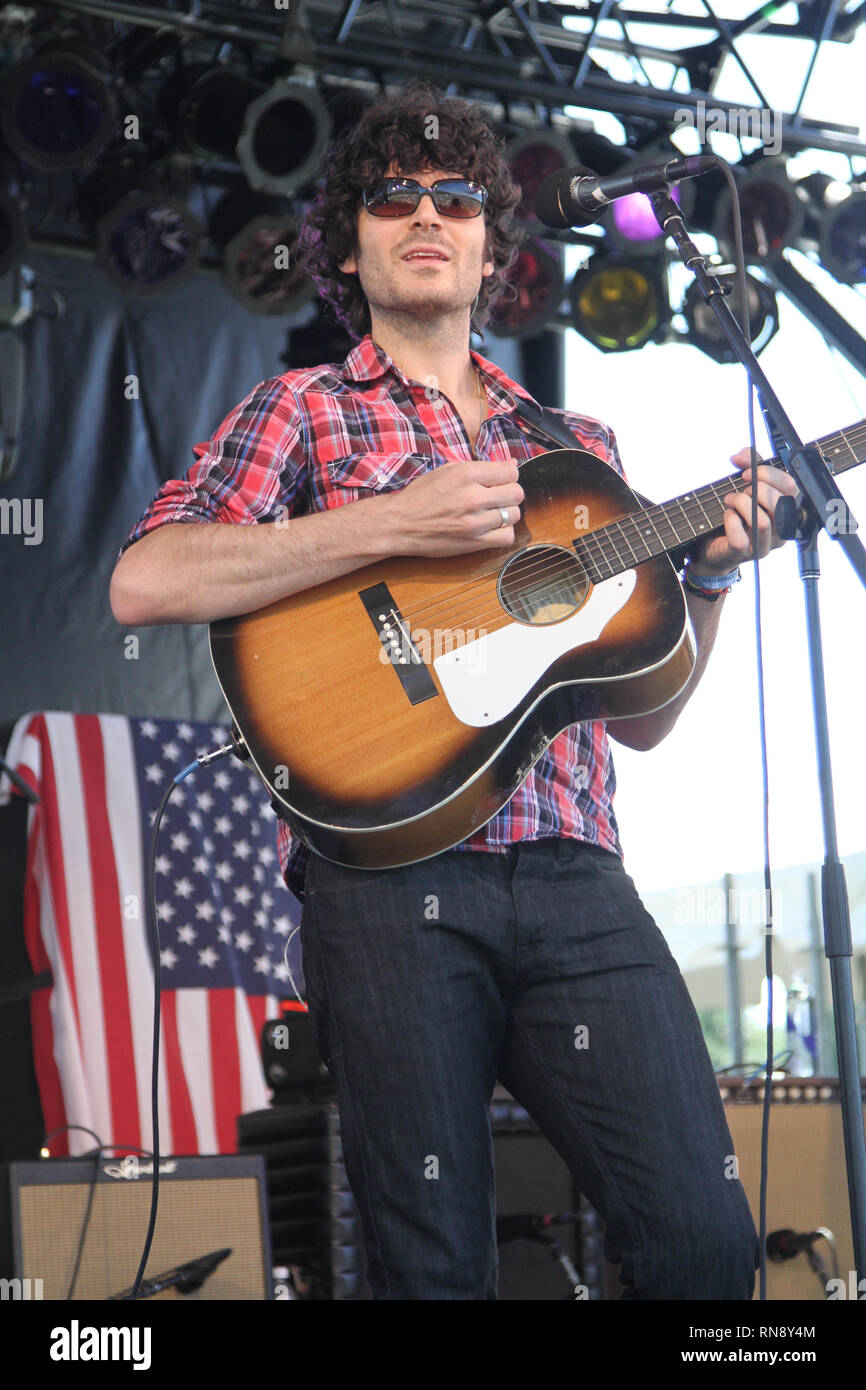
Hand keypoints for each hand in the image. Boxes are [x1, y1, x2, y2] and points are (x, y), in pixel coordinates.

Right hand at [384, 456, 524, 556]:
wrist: (399, 524)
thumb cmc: (421, 496)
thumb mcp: (447, 470)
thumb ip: (481, 467)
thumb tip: (513, 465)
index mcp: (466, 474)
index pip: (510, 472)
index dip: (508, 476)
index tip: (499, 481)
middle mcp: (473, 496)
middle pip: (516, 493)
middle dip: (509, 494)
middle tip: (497, 498)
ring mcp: (475, 522)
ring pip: (514, 515)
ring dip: (506, 514)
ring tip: (491, 514)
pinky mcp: (474, 542)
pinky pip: (507, 537)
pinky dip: (503, 533)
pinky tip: (491, 529)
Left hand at [689, 447, 798, 576]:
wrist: (713, 542)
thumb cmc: (736, 513)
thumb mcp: (745, 485)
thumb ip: (748, 466)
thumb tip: (742, 455)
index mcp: (786, 510)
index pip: (790, 487)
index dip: (768, 474)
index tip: (746, 472)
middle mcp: (780, 530)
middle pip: (780, 503)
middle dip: (756, 489)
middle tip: (741, 489)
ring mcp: (763, 545)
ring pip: (762, 522)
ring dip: (741, 504)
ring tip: (730, 500)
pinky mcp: (743, 554)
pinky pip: (740, 539)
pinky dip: (730, 521)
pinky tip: (727, 515)